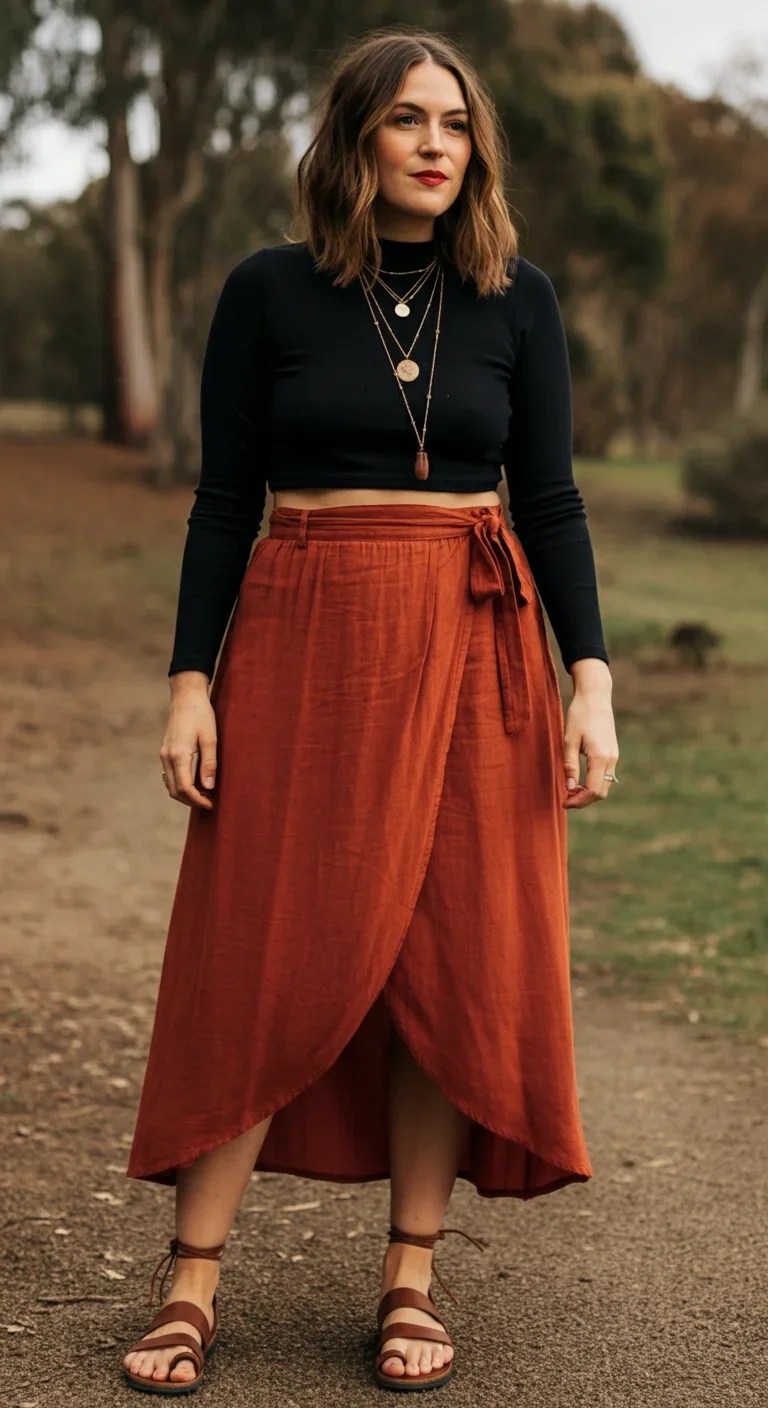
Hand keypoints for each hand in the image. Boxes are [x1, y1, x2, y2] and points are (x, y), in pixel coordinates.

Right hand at [160, 675, 216, 809]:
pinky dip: (180, 784)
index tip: (211, 804)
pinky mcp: (165, 752)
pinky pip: (170, 776)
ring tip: (204, 794)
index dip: (198, 800)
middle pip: (175, 790)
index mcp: (178, 754)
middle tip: (210, 802)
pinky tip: (195, 782)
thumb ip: (209, 763)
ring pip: (170, 785)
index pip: (185, 788)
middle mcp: (167, 757)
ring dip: (185, 794)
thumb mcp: (210, 737)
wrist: (185, 696)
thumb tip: (209, 787)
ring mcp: (164, 754)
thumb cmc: (201, 714)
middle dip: (191, 801)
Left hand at [562, 685, 618, 809]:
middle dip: (584, 801)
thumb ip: (570, 766)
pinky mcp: (613, 753)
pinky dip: (595, 784)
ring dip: (589, 793)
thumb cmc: (579, 715)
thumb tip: (570, 788)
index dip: (578, 801)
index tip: (564, 802)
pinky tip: (580, 782)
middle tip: (566, 800)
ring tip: (571, 791)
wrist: (595, 696)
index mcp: (600, 757)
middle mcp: (611, 759)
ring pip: (605, 786)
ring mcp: (614, 756)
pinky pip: (606, 777)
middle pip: (601, 792)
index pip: (593, 790)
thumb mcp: (569, 740)